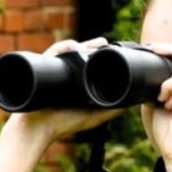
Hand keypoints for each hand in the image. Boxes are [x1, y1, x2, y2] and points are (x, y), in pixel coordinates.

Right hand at [7, 38, 122, 141]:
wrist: (37, 128)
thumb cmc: (63, 123)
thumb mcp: (94, 116)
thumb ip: (112, 109)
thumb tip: (134, 102)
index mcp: (77, 82)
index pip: (89, 64)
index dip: (100, 56)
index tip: (113, 51)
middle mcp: (65, 74)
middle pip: (79, 55)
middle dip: (92, 47)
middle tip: (105, 43)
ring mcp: (53, 71)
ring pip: (68, 52)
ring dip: (82, 45)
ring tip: (97, 44)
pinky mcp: (41, 69)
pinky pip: (51, 54)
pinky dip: (63, 47)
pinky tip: (74, 46)